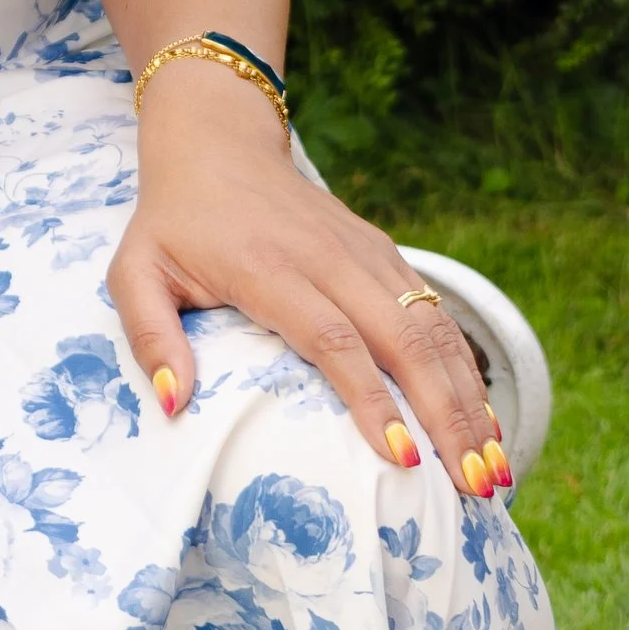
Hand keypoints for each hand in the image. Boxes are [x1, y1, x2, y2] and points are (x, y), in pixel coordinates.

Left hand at [115, 71, 505, 495]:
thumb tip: (173, 405)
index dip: (371, 400)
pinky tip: (482, 418)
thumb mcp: (135, 271)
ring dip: (468, 398)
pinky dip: (463, 366)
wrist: (217, 143)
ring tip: (493, 469)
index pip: (333, 339)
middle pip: (402, 340)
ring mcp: (364, 252)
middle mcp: (329, 258)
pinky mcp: (383, 252)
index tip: (402, 460)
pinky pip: (434, 312)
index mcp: (270, 268)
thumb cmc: (172, 221)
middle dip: (445, 415)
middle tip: (476, 486)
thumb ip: (149, 336)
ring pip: (431, 328)